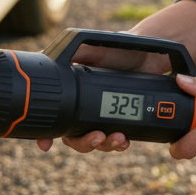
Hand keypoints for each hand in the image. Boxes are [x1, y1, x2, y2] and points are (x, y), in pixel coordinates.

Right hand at [35, 0, 195, 154]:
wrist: (150, 55)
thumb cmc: (119, 49)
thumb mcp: (94, 49)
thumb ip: (74, 53)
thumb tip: (50, 56)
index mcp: (73, 94)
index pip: (55, 118)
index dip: (46, 135)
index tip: (46, 145)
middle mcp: (85, 108)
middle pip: (74, 137)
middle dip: (83, 143)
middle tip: (97, 137)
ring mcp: (104, 117)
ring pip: (96, 141)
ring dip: (104, 145)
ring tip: (118, 138)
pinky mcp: (123, 121)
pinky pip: (115, 140)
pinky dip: (118, 143)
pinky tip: (126, 140)